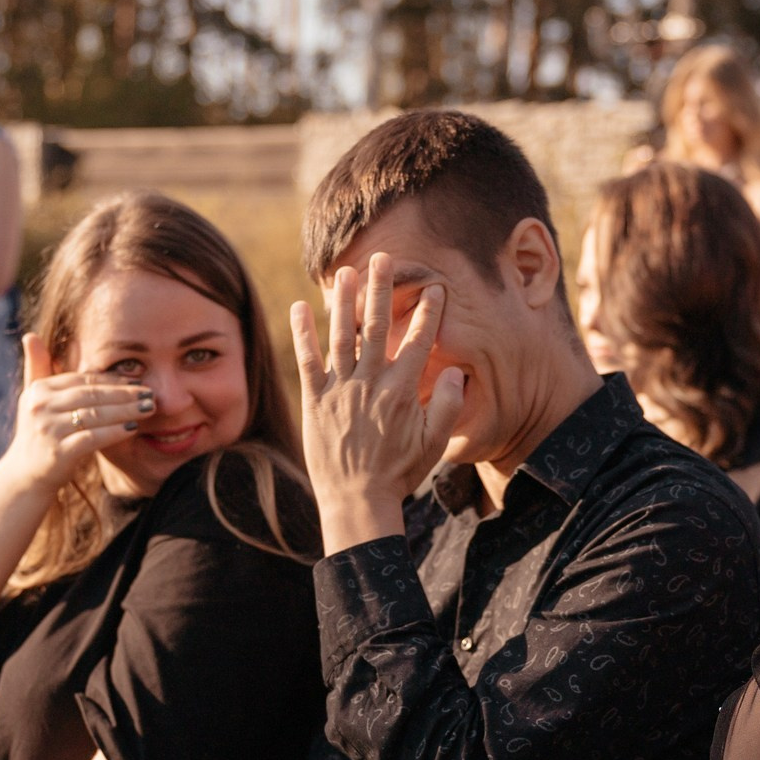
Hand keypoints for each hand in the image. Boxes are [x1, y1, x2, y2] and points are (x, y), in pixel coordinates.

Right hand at [0, 334, 154, 490]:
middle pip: (92, 395)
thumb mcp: (33, 398)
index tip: (137, 381)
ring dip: (126, 411)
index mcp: (39, 390)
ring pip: (95, 414)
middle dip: (125, 394)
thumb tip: (31, 335)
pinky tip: (133, 429)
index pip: (83, 379)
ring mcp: (48, 430)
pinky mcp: (58, 453)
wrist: (25, 474)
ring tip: (149, 408)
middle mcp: (40, 407)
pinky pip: (93, 438)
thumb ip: (37, 367)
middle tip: (150, 394)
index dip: (113, 379)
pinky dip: (115, 432)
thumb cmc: (37, 432)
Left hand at [289, 253, 464, 553]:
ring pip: (341, 335)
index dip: (427, 312)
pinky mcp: (315, 401)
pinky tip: (300, 308)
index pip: (418, 341)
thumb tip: (459, 373)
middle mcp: (370, 383)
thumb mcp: (433, 444)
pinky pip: (308, 360)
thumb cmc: (399, 474)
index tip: (433, 288)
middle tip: (382, 258)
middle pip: (376, 326)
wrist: (357, 501)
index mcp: (402, 391)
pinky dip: (304, 333)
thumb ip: (448, 406)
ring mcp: (340, 390)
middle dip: (380, 289)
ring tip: (345, 272)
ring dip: (343, 301)